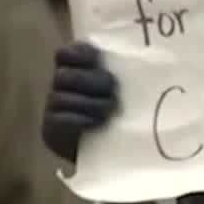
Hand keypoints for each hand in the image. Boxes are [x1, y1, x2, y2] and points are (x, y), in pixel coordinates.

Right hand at [42, 41, 118, 161]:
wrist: (112, 150)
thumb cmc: (123, 113)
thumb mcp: (126, 89)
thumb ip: (125, 72)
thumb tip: (152, 54)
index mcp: (77, 69)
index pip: (66, 53)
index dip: (78, 53)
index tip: (97, 60)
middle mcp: (61, 86)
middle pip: (64, 75)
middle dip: (90, 81)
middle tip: (112, 90)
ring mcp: (53, 108)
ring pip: (59, 98)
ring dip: (88, 104)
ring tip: (108, 112)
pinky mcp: (51, 130)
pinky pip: (59, 121)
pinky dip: (79, 120)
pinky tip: (95, 123)